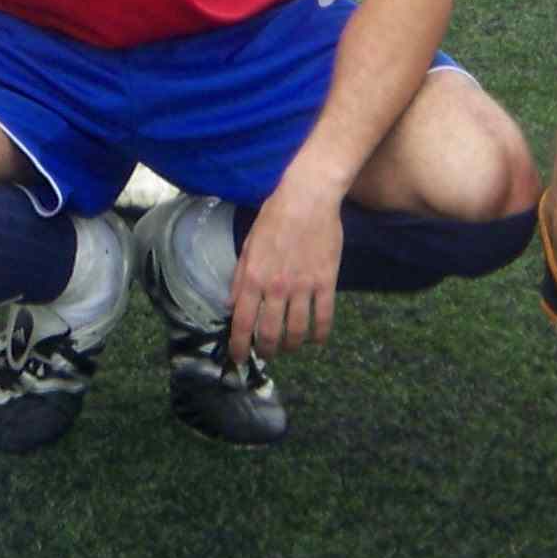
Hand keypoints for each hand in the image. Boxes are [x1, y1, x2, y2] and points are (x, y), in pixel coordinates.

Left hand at [229, 166, 346, 361]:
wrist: (308, 198)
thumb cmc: (274, 217)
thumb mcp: (248, 245)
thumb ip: (239, 278)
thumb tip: (230, 305)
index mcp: (253, 277)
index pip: (242, 322)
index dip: (239, 346)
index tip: (238, 359)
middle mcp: (276, 287)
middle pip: (270, 333)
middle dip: (266, 350)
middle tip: (266, 354)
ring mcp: (303, 286)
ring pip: (297, 331)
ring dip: (292, 346)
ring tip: (289, 348)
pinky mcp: (326, 282)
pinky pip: (324, 317)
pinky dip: (320, 335)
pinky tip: (316, 340)